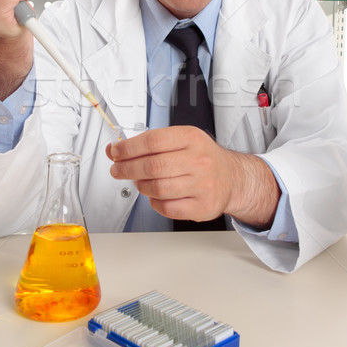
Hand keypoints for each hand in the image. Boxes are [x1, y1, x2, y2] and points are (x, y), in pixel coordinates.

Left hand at [106, 125, 279, 226]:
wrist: (232, 178)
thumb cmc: (202, 157)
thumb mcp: (180, 140)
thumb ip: (148, 143)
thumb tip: (115, 150)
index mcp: (191, 138)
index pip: (152, 141)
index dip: (128, 148)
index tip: (115, 152)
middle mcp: (199, 160)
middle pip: (152, 166)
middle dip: (127, 168)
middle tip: (118, 169)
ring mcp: (202, 185)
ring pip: (157, 188)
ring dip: (141, 186)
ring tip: (139, 181)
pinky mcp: (202, 206)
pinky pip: (167, 207)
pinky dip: (155, 202)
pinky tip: (156, 195)